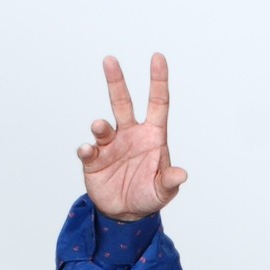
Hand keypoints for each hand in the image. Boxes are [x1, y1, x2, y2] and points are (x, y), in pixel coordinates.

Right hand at [77, 53, 187, 220]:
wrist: (127, 212)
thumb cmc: (149, 194)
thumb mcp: (163, 190)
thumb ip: (170, 181)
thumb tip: (182, 174)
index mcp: (152, 136)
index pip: (157, 103)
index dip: (158, 80)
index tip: (158, 57)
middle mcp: (130, 134)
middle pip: (122, 102)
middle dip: (116, 81)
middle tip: (110, 60)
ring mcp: (110, 145)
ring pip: (103, 126)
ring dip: (100, 125)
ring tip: (99, 126)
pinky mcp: (94, 160)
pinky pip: (88, 150)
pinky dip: (87, 149)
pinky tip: (88, 151)